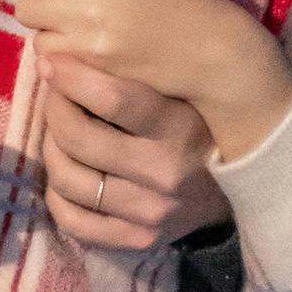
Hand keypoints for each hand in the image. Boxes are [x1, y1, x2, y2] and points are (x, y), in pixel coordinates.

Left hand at [15, 0, 291, 165]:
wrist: (213, 50)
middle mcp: (87, 7)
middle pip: (25, 6)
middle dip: (36, 0)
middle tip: (58, 0)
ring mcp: (89, 46)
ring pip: (36, 38)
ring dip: (48, 31)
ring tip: (74, 26)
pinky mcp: (95, 74)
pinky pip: (55, 65)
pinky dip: (62, 57)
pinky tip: (84, 49)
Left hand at [36, 58, 230, 255]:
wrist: (240, 190)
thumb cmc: (201, 127)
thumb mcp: (183, 93)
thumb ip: (139, 74)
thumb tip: (75, 51)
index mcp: (180, 126)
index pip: (113, 99)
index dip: (70, 77)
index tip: (51, 64)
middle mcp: (166, 172)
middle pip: (79, 138)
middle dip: (55, 110)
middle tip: (55, 98)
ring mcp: (151, 212)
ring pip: (68, 179)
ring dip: (51, 150)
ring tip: (58, 135)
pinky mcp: (137, 240)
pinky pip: (72, 220)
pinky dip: (56, 196)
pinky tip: (65, 175)